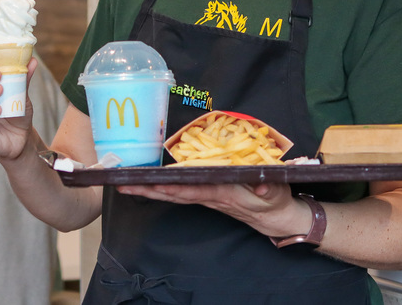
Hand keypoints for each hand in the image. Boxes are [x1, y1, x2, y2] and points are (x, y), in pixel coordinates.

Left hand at [116, 182, 310, 238]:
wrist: (275, 217)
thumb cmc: (275, 201)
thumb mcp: (277, 193)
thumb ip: (270, 188)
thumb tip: (262, 186)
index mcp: (224, 193)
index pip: (195, 190)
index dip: (176, 187)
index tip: (157, 183)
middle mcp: (210, 196)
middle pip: (176, 193)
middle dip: (150, 189)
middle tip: (124, 184)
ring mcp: (207, 197)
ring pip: (175, 194)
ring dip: (151, 190)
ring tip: (127, 184)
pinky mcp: (207, 195)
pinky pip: (181, 193)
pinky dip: (163, 188)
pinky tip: (150, 184)